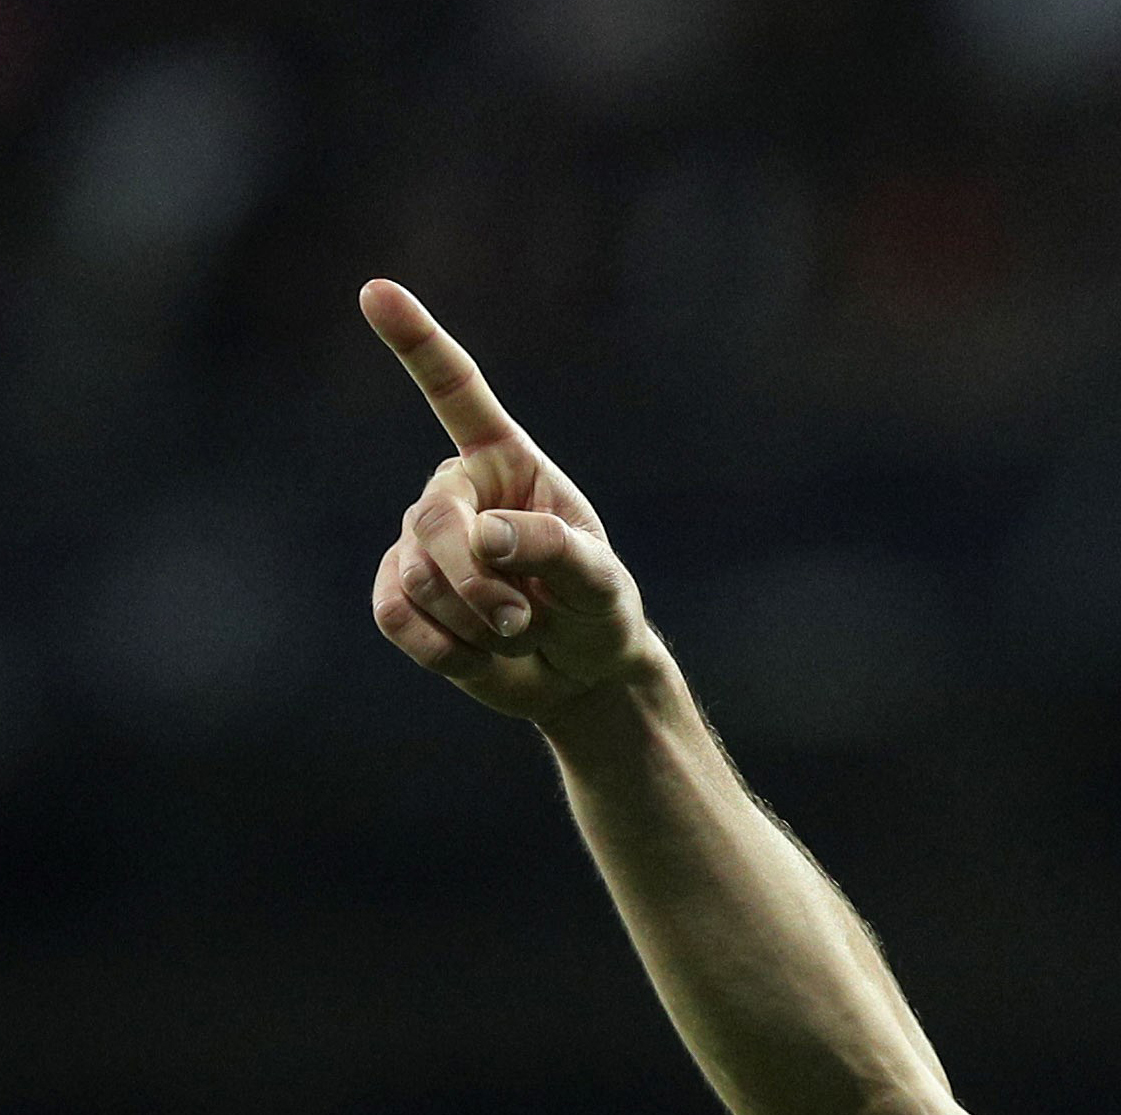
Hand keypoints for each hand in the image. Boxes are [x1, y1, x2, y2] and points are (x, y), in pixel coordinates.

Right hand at [361, 279, 663, 724]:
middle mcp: (455, 493)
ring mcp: (418, 542)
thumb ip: (555, 550)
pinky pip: (397, 617)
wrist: (579, 675)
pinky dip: (446, 649)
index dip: (417, 343)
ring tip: (516, 631)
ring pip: (417, 578)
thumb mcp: (601, 582)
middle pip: (435, 524)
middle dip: (480, 584)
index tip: (375, 289)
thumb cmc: (597, 612)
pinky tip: (478, 652)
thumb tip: (484, 538)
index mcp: (506, 464)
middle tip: (524, 619)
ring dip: (476, 624)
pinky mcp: (398, 592)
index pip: (456, 393)